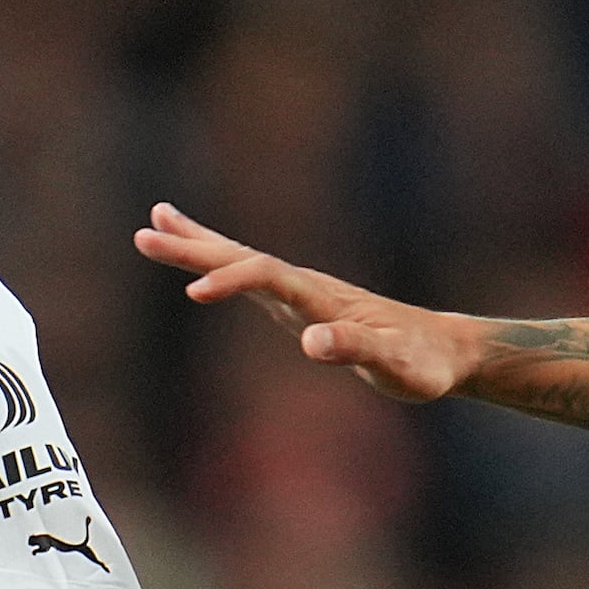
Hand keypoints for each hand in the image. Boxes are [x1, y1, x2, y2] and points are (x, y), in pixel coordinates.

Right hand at [133, 203, 477, 401]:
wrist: (444, 349)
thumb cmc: (422, 363)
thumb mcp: (395, 365)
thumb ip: (356, 349)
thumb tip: (313, 343)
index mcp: (322, 298)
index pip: (267, 277)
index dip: (231, 281)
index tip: (194, 293)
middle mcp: (306, 286)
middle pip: (242, 257)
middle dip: (195, 248)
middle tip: (145, 234)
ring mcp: (301, 291)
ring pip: (240, 259)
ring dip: (197, 244)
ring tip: (154, 223)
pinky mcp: (300, 303)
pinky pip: (252, 276)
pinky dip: (221, 261)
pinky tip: (201, 256)